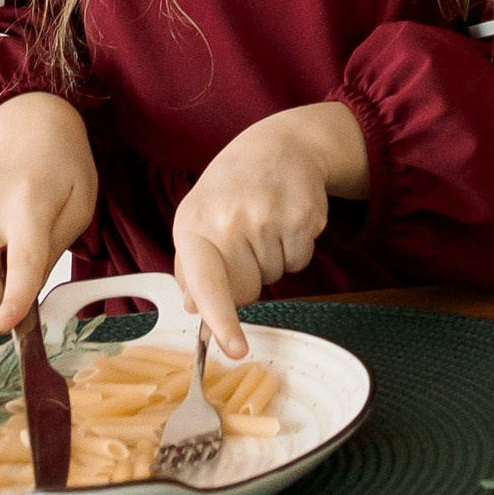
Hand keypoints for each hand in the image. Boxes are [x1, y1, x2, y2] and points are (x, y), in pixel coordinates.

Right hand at [0, 92, 99, 330]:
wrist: (31, 129)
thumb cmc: (63, 170)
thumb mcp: (79, 211)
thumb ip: (51, 256)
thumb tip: (22, 299)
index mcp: (31, 204)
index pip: (22, 260)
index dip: (14, 297)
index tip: (6, 323)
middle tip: (20, 283)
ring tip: (15, 241)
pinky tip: (0, 231)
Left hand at [169, 102, 370, 359]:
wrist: (280, 143)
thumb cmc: (232, 188)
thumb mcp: (197, 216)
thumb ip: (191, 266)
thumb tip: (194, 306)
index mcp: (194, 225)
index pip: (206, 284)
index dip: (221, 320)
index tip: (235, 350)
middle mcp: (229, 220)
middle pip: (244, 292)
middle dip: (247, 278)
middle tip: (245, 240)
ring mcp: (268, 216)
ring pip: (274, 278)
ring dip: (271, 260)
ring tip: (266, 222)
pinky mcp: (302, 216)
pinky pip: (299, 262)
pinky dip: (295, 249)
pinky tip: (287, 219)